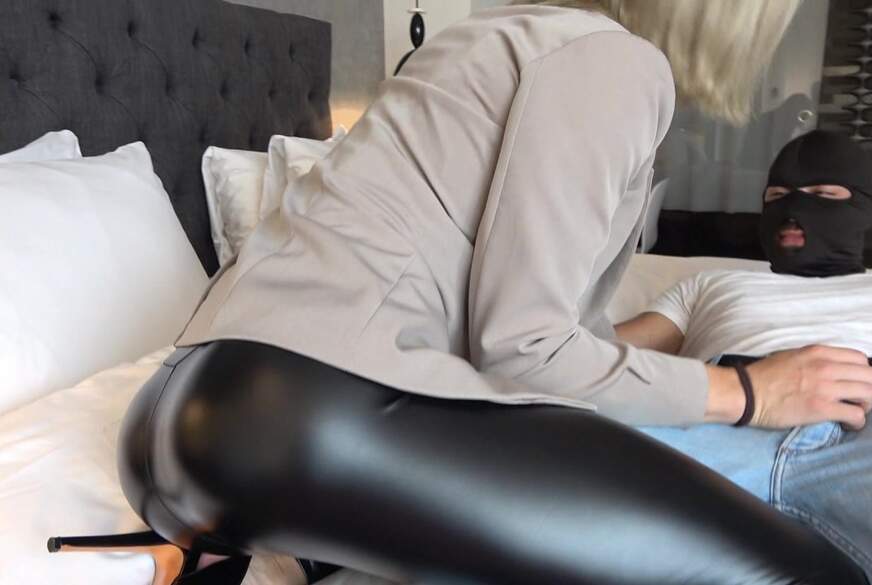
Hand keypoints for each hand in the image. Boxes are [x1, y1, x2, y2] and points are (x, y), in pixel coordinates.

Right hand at [745, 345, 871, 429]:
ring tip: (856, 411)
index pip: (859, 358)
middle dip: (869, 389)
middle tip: (860, 400)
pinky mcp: (821, 408)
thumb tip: (830, 368)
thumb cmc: (763, 375)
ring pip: (868, 394)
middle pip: (869, 376)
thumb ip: (814, 359)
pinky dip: (857, 421)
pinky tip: (848, 424)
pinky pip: (856, 414)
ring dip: (867, 405)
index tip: (856, 383)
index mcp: (818, 353)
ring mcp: (825, 387)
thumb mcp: (791, 356)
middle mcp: (826, 367)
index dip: (863, 372)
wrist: (745, 392)